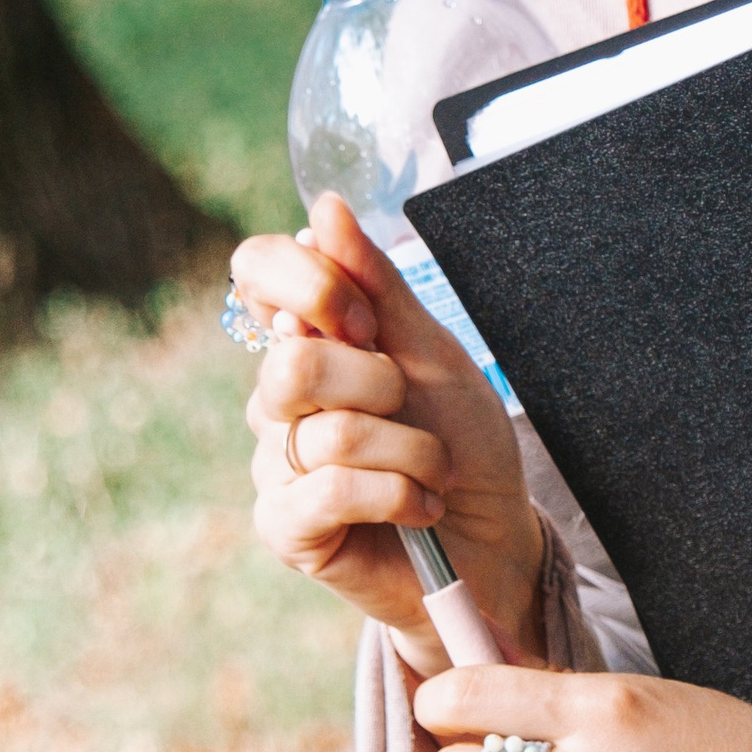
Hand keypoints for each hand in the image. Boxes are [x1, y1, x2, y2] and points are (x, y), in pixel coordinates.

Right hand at [236, 193, 543, 674]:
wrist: (495, 544)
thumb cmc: (463, 445)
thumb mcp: (434, 352)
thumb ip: (376, 285)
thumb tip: (323, 206)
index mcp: (307, 340)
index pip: (256, 272)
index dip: (309, 283)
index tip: (368, 321)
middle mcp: (277, 398)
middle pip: (293, 361)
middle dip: (379, 383)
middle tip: (413, 408)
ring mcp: (274, 464)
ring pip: (328, 433)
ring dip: (411, 451)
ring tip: (433, 471)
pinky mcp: (286, 528)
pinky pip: (329, 491)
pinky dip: (398, 494)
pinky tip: (420, 509)